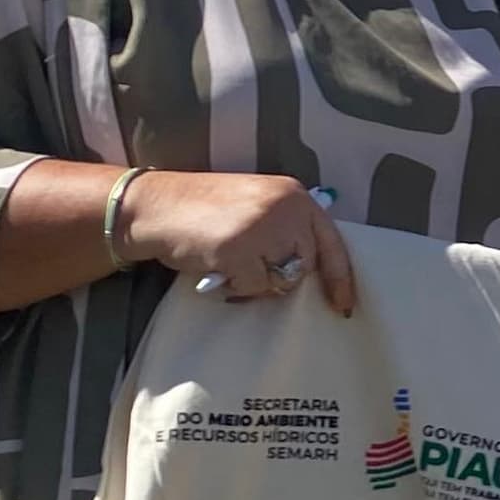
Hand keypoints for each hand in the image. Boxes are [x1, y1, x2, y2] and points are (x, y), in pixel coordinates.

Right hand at [119, 170, 357, 312]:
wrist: (156, 205)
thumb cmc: (204, 211)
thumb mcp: (256, 207)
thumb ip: (286, 229)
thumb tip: (307, 272)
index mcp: (294, 194)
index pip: (332, 242)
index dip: (340, 277)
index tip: (343, 305)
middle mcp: (287, 206)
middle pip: (306, 266)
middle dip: (280, 275)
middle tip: (246, 264)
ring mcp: (264, 226)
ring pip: (282, 280)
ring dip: (257, 282)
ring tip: (229, 262)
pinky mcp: (240, 248)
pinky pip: (254, 287)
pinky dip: (235, 286)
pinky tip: (216, 266)